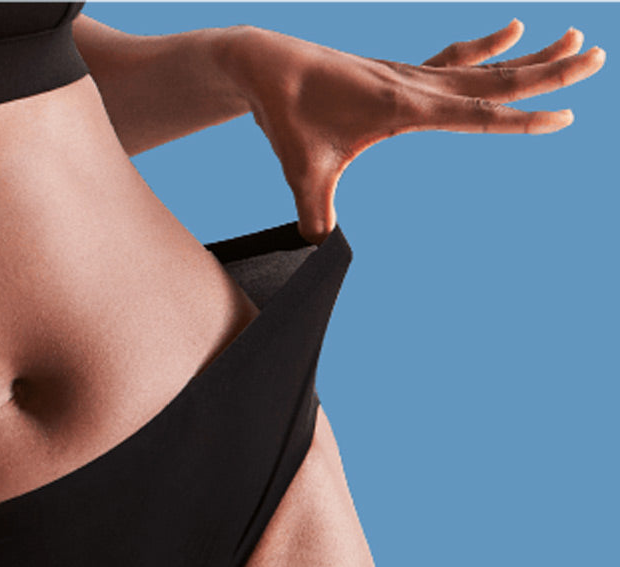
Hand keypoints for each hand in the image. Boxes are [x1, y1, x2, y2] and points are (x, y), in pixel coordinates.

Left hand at [225, 20, 605, 241]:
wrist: (266, 65)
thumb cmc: (286, 116)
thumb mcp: (301, 169)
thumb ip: (315, 211)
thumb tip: (317, 250)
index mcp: (403, 105)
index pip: (477, 112)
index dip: (522, 118)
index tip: (565, 116)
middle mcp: (414, 83)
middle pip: (495, 78)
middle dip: (547, 73)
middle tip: (597, 57)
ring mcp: (407, 73)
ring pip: (480, 64)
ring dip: (526, 55)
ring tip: (571, 39)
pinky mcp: (395, 72)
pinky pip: (450, 58)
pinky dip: (482, 48)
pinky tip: (509, 31)